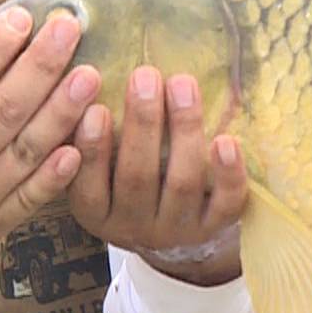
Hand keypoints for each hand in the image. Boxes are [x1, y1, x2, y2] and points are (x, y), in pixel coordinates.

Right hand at [69, 67, 249, 286]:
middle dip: (143, 123)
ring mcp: (177, 230)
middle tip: (145, 76)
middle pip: (137, 177)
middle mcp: (134, 225)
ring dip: (184, 130)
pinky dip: (227, 174)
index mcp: (97, 212)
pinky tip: (226, 140)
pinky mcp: (215, 227)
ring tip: (182, 85)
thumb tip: (84, 80)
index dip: (92, 149)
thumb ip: (91, 135)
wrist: (173, 236)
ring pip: (182, 183)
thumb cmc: (128, 180)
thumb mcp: (100, 171)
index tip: (96, 109)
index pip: (87, 187)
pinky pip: (225, 205)